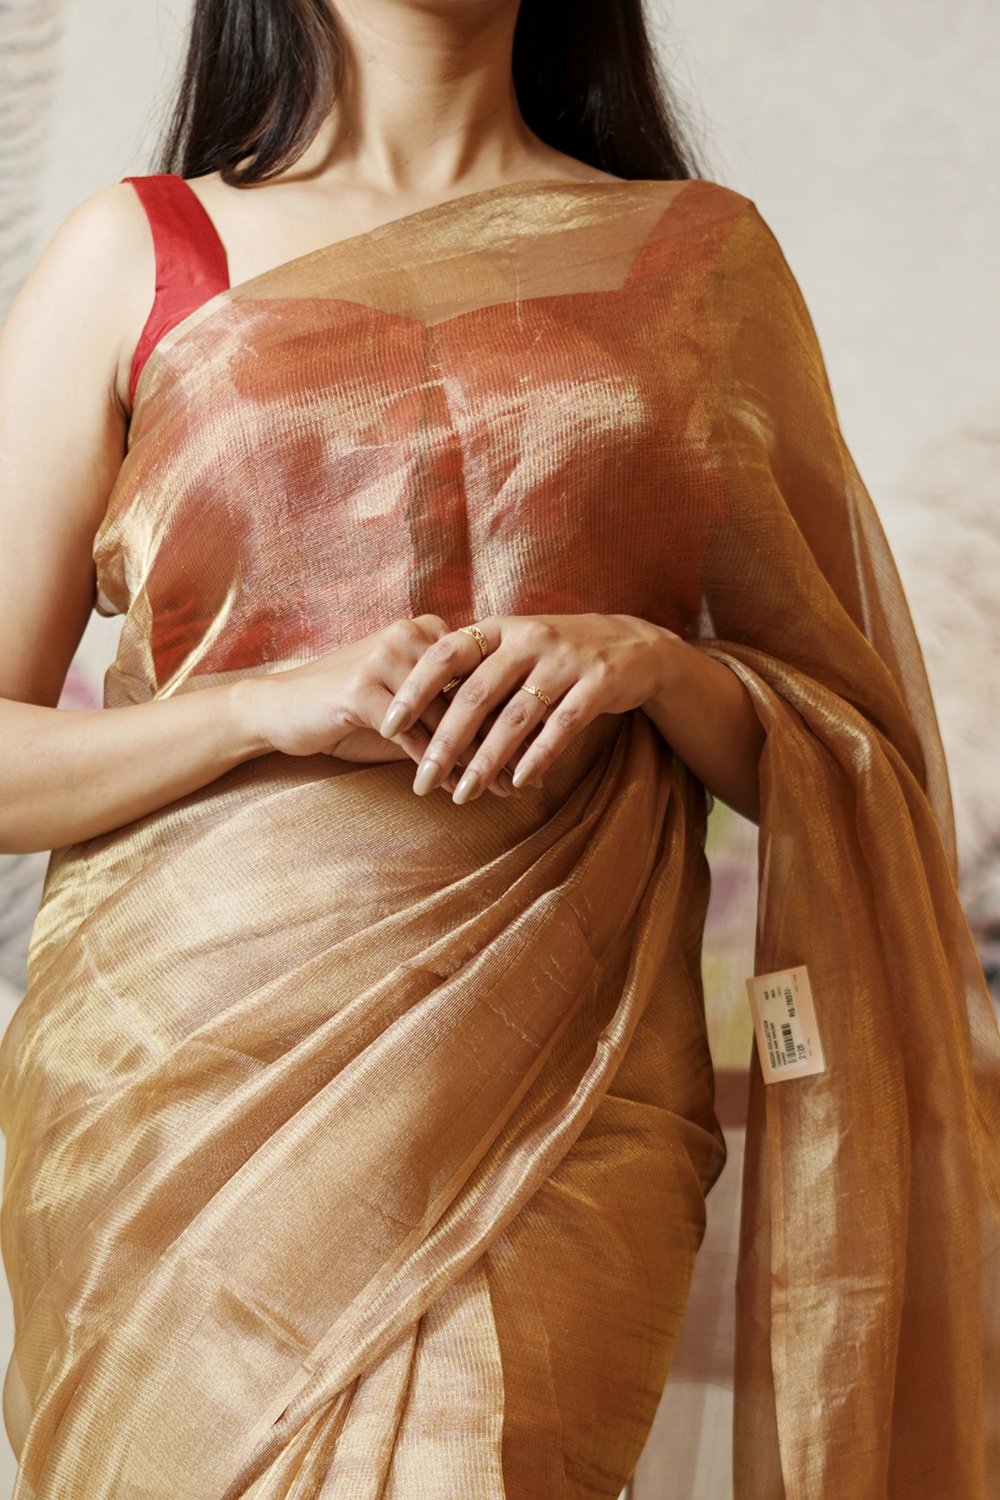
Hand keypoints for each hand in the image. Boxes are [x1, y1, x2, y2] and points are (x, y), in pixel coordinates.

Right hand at [241, 616, 518, 796]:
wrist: (281, 707)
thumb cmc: (350, 709)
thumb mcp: (407, 705)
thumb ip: (449, 711)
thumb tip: (507, 740)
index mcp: (427, 630)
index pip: (481, 674)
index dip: (511, 714)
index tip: (541, 748)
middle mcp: (410, 634)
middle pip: (468, 695)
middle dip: (500, 739)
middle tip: (528, 776)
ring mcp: (384, 658)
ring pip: (444, 718)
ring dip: (473, 759)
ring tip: (498, 789)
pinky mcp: (361, 688)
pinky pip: (410, 735)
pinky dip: (434, 765)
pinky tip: (452, 789)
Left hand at [378, 613, 672, 801]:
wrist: (633, 646)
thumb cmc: (556, 656)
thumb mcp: (514, 648)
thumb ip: (474, 672)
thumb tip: (418, 710)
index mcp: (500, 629)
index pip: (445, 654)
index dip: (414, 689)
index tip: (387, 725)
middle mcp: (529, 639)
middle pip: (475, 695)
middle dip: (444, 742)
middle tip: (420, 781)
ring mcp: (565, 661)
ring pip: (515, 718)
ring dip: (486, 761)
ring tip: (462, 794)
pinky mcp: (598, 684)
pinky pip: (562, 727)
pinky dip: (537, 757)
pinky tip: (517, 783)